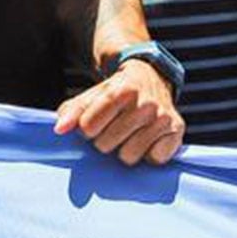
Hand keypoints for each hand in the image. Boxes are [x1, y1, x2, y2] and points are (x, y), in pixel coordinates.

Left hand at [54, 59, 184, 165]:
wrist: (151, 78)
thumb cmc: (116, 93)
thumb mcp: (92, 95)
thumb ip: (72, 111)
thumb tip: (59, 129)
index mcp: (122, 90)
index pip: (89, 126)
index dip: (87, 129)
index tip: (94, 123)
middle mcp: (146, 103)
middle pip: (106, 145)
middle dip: (105, 141)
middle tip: (113, 129)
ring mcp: (163, 117)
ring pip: (129, 157)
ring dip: (125, 150)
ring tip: (130, 135)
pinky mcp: (177, 131)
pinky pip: (155, 160)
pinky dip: (149, 154)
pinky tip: (148, 140)